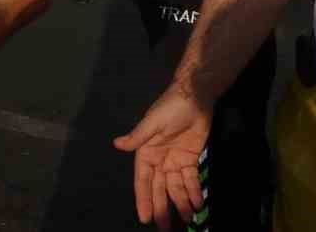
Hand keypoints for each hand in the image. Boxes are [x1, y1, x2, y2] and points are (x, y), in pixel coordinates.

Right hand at [114, 88, 211, 229]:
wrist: (195, 96)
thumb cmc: (170, 107)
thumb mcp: (152, 122)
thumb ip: (137, 136)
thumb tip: (117, 144)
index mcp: (146, 153)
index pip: (143, 181)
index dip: (144, 200)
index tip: (145, 218)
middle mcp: (159, 161)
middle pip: (160, 189)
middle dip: (162, 208)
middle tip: (165, 228)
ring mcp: (175, 161)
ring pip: (176, 188)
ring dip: (181, 203)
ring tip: (187, 219)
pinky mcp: (190, 160)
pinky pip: (191, 180)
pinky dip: (195, 192)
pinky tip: (198, 203)